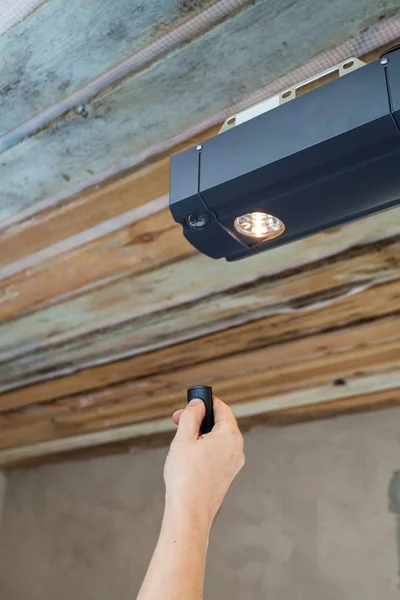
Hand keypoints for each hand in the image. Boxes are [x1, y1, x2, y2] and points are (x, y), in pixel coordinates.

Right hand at [164, 396, 244, 528]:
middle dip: (199, 418)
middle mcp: (237, 448)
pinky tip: (188, 456)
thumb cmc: (186, 477)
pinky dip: (205, 448)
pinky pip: (218, 453)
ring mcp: (234, 463)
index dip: (205, 401)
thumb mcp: (184, 438)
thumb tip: (198, 404)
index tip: (190, 401)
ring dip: (200, 433)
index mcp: (231, 436)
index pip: (221, 408)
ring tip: (180, 439)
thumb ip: (192, 415)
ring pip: (218, 438)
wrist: (189, 513)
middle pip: (220, 423)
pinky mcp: (227, 475)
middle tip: (179, 420)